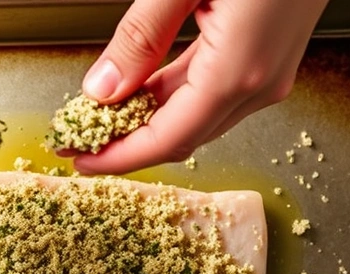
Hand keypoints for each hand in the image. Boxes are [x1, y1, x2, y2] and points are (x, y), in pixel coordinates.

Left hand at [74, 0, 328, 174]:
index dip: (119, 158)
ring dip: (149, 122)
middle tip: (80, 140)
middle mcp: (260, 83)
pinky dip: (174, 98)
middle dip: (128, 145)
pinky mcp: (270, 56)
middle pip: (183, 137)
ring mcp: (270, 72)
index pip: (167, 140)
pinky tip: (143, 90)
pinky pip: (214, 92)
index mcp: (238, 72)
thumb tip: (102, 90)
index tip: (79, 160)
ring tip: (103, 117)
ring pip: (198, 117)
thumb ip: (140, 37)